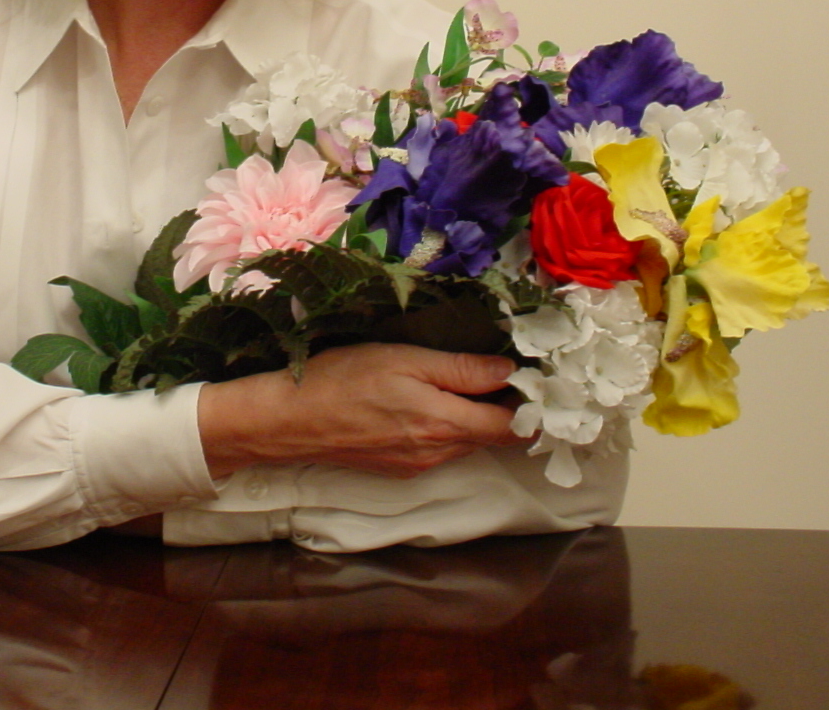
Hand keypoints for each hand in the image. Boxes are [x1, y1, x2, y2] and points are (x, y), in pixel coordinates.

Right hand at [196, 343, 527, 479]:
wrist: (289, 420)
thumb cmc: (342, 379)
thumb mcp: (403, 360)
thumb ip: (460, 370)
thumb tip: (509, 372)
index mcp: (445, 425)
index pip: (514, 428)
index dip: (533, 406)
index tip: (539, 378)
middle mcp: (439, 453)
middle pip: (493, 435)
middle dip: (505, 407)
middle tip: (507, 368)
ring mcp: (419, 465)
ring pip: (467, 441)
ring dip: (475, 416)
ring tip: (468, 379)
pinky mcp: (400, 467)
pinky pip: (441, 447)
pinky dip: (448, 426)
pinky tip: (429, 400)